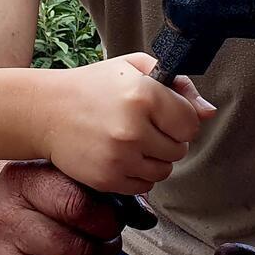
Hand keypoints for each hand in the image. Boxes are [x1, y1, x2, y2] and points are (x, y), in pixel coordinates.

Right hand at [0, 160, 128, 254]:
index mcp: (19, 182)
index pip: (78, 206)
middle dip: (100, 252)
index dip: (106, 221)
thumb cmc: (35, 201)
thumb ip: (101, 192)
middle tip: (100, 248)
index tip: (111, 225)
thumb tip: (146, 218)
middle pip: (75, 250)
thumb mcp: (60, 180)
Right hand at [40, 54, 214, 193]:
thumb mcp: (134, 68)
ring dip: (154, 159)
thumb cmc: (93, 87)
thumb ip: (178, 85)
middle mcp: (133, 129)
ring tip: (131, 141)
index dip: (180, 118)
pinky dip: (138, 175)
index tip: (163, 113)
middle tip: (142, 126)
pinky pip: (145, 186)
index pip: (191, 122)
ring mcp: (120, 157)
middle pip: (179, 149)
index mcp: (144, 95)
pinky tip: (121, 156)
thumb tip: (208, 112)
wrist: (45, 111)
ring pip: (164, 171)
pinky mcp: (108, 179)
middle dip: (167, 139)